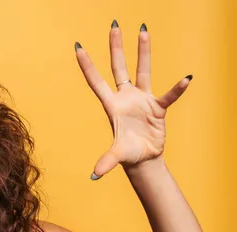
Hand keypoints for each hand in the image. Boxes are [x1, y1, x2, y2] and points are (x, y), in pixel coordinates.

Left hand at [75, 21, 191, 179]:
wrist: (144, 160)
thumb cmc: (127, 155)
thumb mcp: (117, 156)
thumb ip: (107, 161)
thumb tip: (96, 174)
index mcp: (111, 105)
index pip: (96, 81)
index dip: (87, 65)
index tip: (78, 46)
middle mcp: (125, 98)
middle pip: (119, 67)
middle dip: (116, 47)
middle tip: (114, 24)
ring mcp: (142, 100)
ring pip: (142, 70)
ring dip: (143, 52)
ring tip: (143, 30)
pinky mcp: (158, 107)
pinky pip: (168, 95)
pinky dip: (176, 89)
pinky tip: (186, 79)